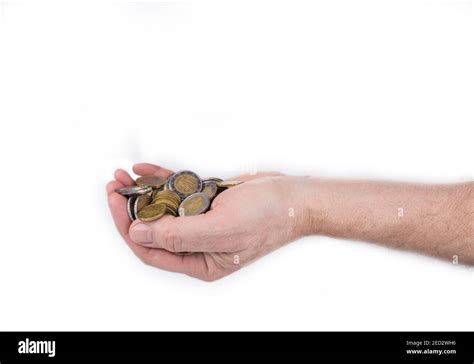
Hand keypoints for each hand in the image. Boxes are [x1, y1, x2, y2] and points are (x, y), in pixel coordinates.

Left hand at [107, 163, 304, 280]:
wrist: (293, 197)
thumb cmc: (267, 218)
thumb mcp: (221, 229)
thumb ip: (179, 235)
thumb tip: (139, 234)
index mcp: (199, 262)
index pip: (152, 250)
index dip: (128, 227)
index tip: (115, 202)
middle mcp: (197, 244)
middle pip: (153, 229)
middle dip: (131, 207)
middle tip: (115, 185)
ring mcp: (202, 221)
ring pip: (163, 209)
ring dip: (143, 192)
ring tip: (125, 175)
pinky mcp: (207, 202)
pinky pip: (178, 192)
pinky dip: (162, 180)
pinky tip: (146, 170)